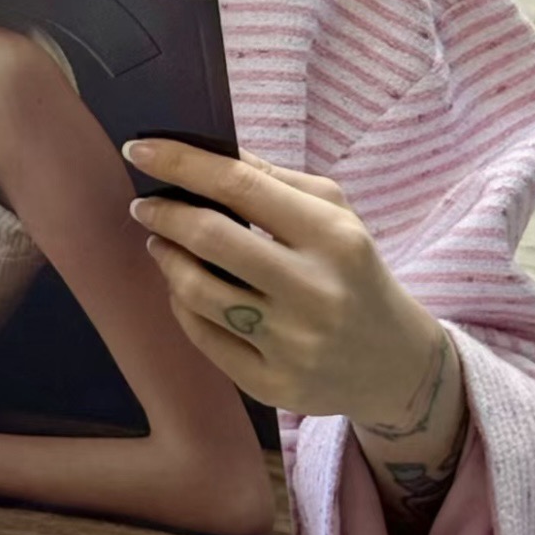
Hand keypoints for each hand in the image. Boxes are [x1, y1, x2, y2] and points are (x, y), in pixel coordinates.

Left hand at [123, 139, 445, 427]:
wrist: (395, 365)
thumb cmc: (355, 275)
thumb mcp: (336, 217)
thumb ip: (274, 181)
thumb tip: (204, 154)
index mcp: (333, 236)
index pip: (241, 186)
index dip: (181, 164)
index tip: (140, 151)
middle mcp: (313, 291)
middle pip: (210, 239)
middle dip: (164, 215)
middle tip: (144, 207)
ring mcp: (291, 344)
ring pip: (197, 293)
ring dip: (166, 261)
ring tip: (161, 244)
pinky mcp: (271, 384)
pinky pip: (203, 336)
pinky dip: (182, 305)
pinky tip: (182, 289)